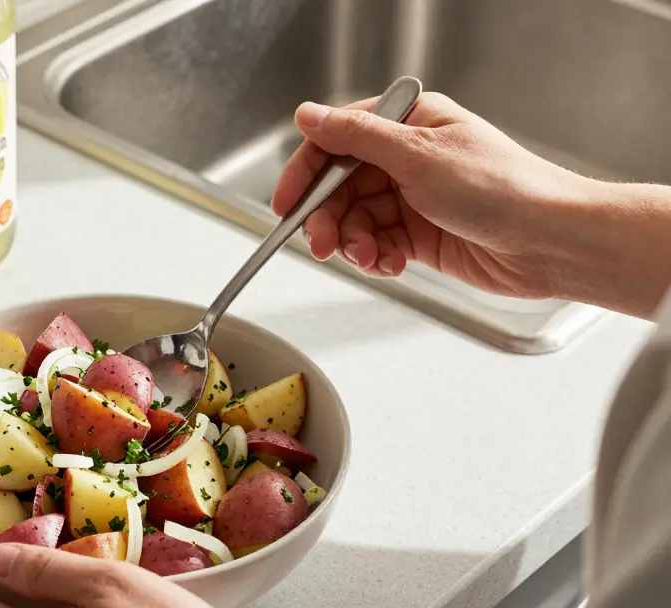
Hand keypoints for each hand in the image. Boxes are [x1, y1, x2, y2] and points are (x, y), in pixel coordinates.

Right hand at [272, 92, 588, 299]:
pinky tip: (388, 263)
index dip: (306, 174)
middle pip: (339, 187)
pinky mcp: (419, 233)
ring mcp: (413, 197)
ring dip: (353, 242)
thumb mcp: (418, 156)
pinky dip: (374, 257)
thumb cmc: (504, 189)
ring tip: (367, 257)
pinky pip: (375, 244)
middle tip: (324, 243)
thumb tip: (309, 115)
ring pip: (354, 220)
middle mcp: (408, 158)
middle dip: (328, 218)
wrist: (550, 241)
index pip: (336, 141)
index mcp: (409, 124)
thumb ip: (355, 137)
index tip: (286, 204)